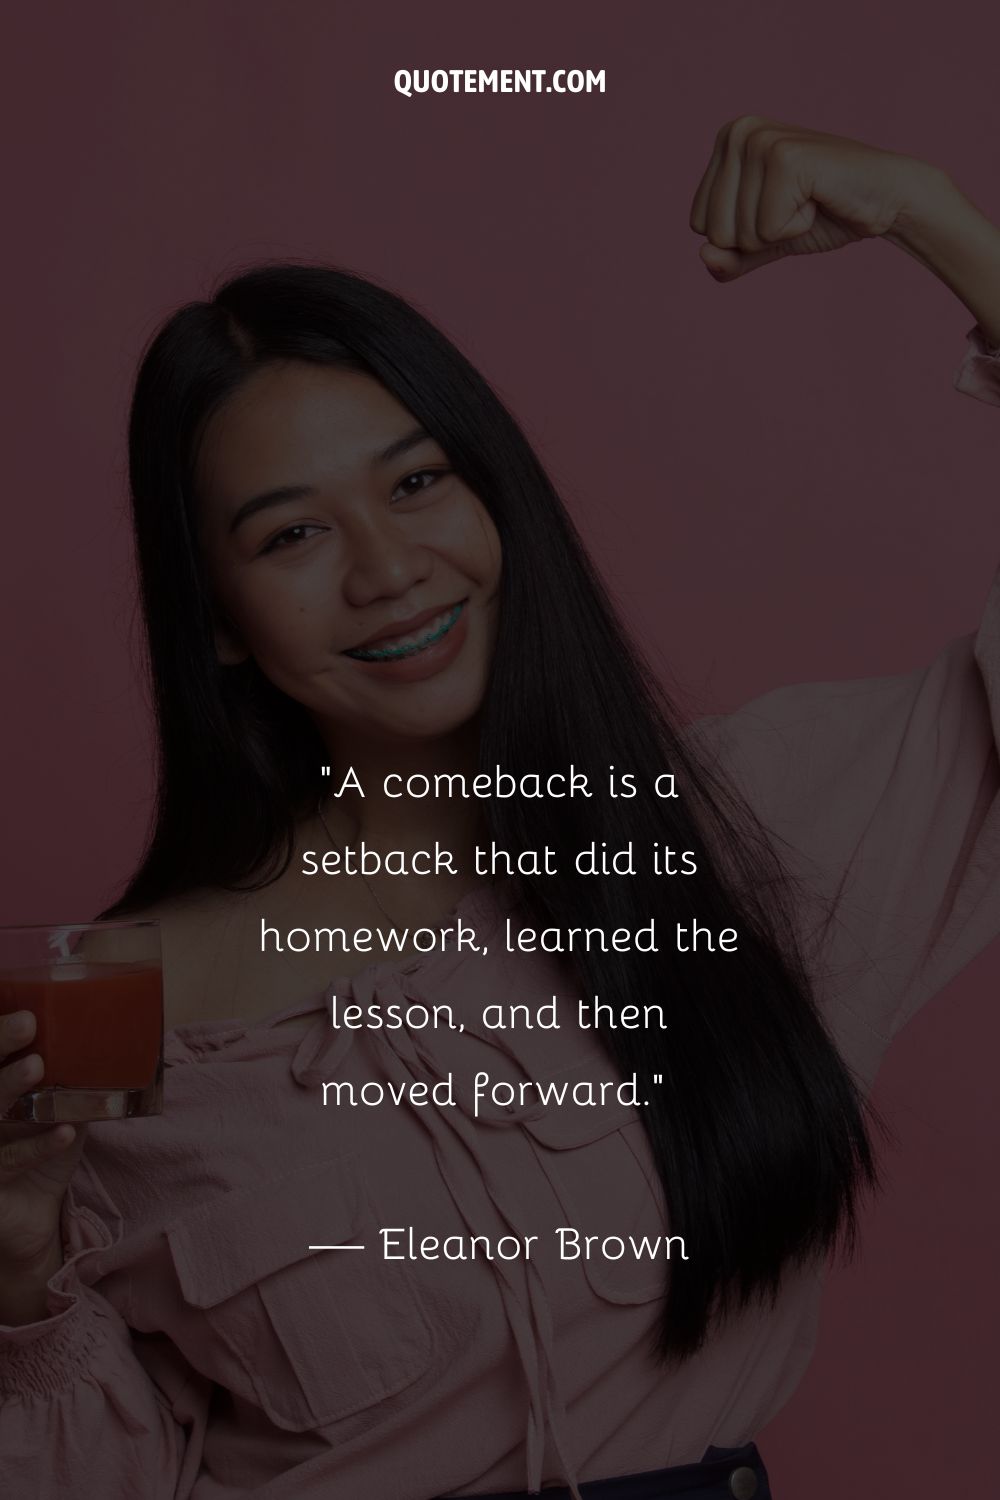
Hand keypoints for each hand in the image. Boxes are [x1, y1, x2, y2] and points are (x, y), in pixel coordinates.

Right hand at [0, 1011, 87, 1276]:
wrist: (31, 1224)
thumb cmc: (42, 1156)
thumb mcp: (63, 1113)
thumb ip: (77, 1083)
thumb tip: (121, 1041)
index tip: (24, 1009)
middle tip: (27, 1023)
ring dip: (10, 1086)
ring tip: (38, 1067)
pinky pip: (8, 1163)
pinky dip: (37, 1147)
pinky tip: (66, 1133)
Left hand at [690, 115, 948, 280]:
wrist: (883, 201)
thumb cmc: (823, 213)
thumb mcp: (765, 241)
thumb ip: (730, 257)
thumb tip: (703, 256)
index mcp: (726, 142)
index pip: (699, 224)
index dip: (743, 234)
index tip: (779, 207)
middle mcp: (738, 131)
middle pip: (715, 231)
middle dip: (759, 235)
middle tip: (796, 205)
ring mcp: (761, 140)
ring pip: (740, 233)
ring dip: (780, 231)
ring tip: (809, 200)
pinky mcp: (786, 158)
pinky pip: (767, 230)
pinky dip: (797, 227)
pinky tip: (818, 199)